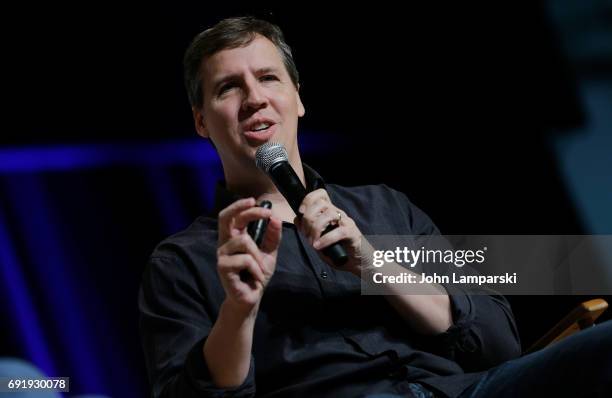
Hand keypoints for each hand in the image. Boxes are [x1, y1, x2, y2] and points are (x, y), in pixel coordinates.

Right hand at [217, 198, 281, 314]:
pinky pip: (245, 260)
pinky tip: (255, 278)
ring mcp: (222, 255)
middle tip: (260, 208)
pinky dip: (256, 268)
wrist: (252, 297)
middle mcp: (225, 243)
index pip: (233, 215)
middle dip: (242, 209)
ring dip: (258, 255)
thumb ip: (272, 236)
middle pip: (225, 218)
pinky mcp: (223, 268)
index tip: (260, 203)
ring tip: (260, 268)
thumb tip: (275, 218)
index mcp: (234, 237)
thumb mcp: (269, 252)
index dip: (243, 206)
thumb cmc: (257, 274)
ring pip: (243, 241)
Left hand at [294, 189, 363, 274]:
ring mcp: (346, 221)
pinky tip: (319, 246)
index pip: (320, 194)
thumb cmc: (338, 250)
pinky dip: (325, 239)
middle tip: (306, 235)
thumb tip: (297, 219)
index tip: (301, 212)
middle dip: (308, 218)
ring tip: (313, 243)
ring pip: (328, 215)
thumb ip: (308, 229)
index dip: (308, 199)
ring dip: (315, 229)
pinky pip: (338, 231)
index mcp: (330, 212)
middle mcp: (338, 213)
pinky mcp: (352, 232)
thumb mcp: (319, 239)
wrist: (358, 262)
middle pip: (320, 203)